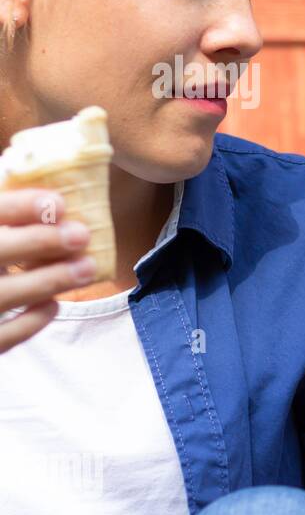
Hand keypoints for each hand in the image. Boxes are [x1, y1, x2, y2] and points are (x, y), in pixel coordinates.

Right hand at [0, 188, 95, 352]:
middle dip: (39, 242)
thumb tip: (32, 178)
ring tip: (87, 267)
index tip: (59, 201)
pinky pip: (4, 336)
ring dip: (49, 280)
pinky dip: (32, 320)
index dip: (18, 206)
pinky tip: (53, 303)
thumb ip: (6, 217)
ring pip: (2, 295)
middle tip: (82, 234)